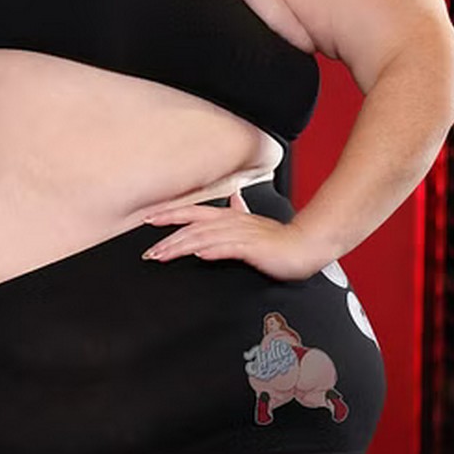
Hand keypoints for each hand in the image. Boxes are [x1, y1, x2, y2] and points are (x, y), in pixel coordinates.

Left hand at [141, 190, 327, 281]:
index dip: (170, 214)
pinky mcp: (252, 248)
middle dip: (167, 238)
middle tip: (147, 251)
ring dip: (180, 246)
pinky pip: (227, 248)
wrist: (306, 246)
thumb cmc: (280, 239)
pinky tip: (198, 254)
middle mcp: (231, 222)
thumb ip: (242, 211)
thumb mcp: (255, 223)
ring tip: (162, 255)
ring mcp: (241, 234)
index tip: (147, 218)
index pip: (193, 213)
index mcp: (230, 216)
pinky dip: (211, 250)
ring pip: (203, 238)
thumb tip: (234, 198)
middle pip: (192, 227)